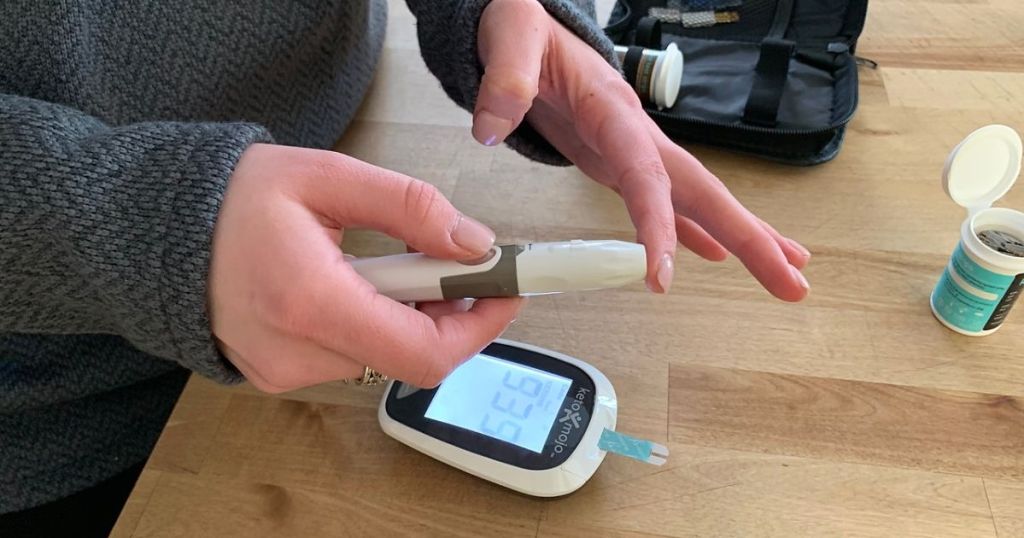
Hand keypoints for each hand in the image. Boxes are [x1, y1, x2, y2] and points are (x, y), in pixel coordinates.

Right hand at [208, 144, 521, 392]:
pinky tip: (353, 285)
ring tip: (387, 266)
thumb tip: (474, 244)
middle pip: (409, 357)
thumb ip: (409, 208)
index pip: (422, 352)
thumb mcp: (328, 178)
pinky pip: (350, 357)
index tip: (503, 290)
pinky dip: (371, 324)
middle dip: (447, 314)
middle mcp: (294, 353)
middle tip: (453, 266)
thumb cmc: (233, 197)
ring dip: (407, 316)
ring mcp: (282, 372)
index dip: (478, 327)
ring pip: (382, 357)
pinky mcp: (275, 375)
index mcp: (309, 302)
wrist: (154, 228)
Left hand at [473, 0, 809, 300]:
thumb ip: (504, 80)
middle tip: (792, 282)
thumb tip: (491, 128)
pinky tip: (714, 253)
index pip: (645, 172)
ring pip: (695, 199)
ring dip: (740, 239)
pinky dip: (692, 231)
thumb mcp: (509, 37)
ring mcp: (631, 149)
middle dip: (750, 238)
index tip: (661, 275)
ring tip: (783, 275)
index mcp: (612, 107)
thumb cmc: (521, 26)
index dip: (659, 223)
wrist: (523, 23)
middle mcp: (634, 132)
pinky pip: (666, 200)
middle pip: (701, 190)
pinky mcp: (617, 160)